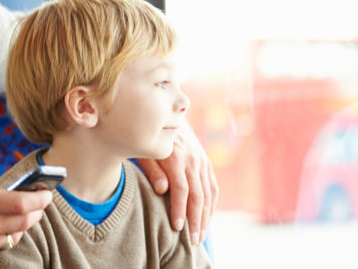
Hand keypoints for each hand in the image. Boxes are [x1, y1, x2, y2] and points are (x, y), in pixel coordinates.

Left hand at [138, 124, 218, 244]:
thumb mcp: (144, 152)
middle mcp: (193, 159)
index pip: (181, 189)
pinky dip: (211, 204)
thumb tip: (163, 190)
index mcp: (176, 157)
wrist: (166, 117)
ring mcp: (202, 161)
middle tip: (192, 240)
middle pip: (198, 195)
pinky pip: (213, 186)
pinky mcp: (206, 162)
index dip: (179, 209)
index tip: (177, 227)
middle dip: (196, 220)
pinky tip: (207, 218)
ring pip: (208, 193)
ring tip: (200, 235)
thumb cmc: (149, 138)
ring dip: (206, 216)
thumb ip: (153, 171)